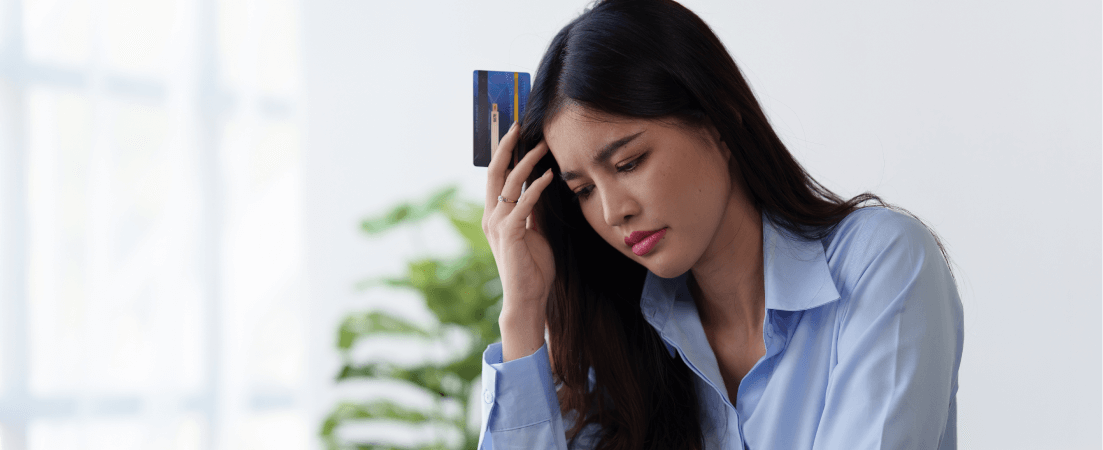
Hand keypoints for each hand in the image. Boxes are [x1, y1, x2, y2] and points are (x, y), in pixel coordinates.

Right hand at [482, 122, 554, 360]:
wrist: (527, 298)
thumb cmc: (533, 267)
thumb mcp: (535, 231)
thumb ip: (534, 209)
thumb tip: (542, 184)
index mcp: (495, 214)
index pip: (496, 175)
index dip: (503, 151)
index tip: (515, 131)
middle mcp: (491, 216)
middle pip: (496, 172)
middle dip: (507, 146)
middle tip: (520, 126)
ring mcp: (498, 225)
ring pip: (509, 184)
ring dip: (527, 162)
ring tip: (543, 146)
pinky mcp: (509, 235)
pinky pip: (522, 205)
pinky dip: (536, 188)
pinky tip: (549, 177)